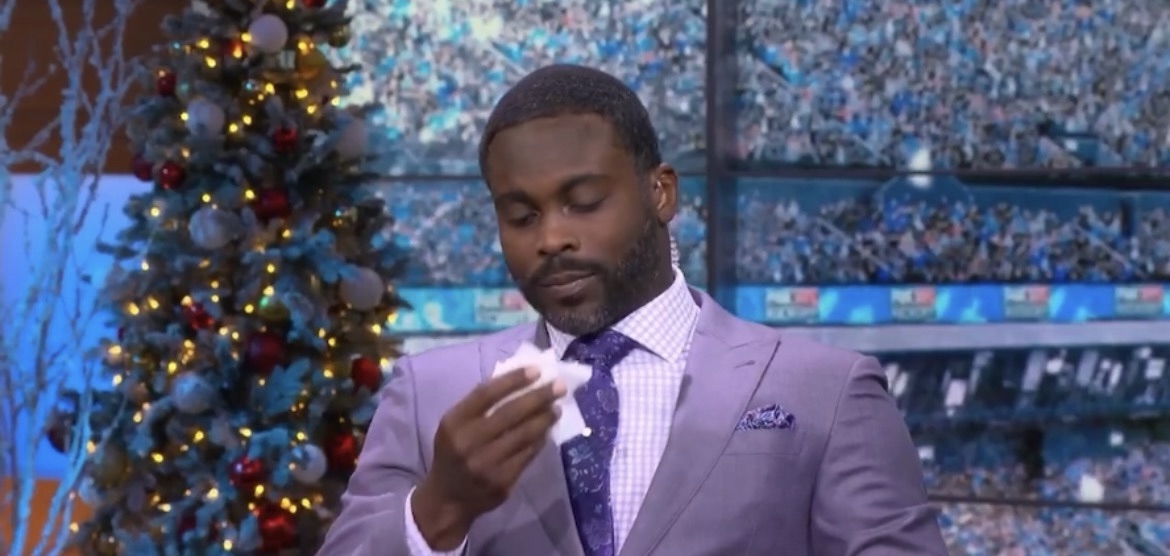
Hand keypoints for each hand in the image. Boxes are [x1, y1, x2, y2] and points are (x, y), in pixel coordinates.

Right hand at [413, 367, 565, 548]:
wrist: (448, 498)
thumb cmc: (453, 452)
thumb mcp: (455, 425)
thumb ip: (480, 406)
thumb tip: (521, 383)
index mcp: (454, 423)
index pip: (486, 394)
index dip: (514, 380)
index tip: (537, 371)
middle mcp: (468, 442)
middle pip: (510, 413)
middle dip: (538, 397)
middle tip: (559, 387)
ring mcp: (486, 464)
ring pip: (524, 435)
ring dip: (544, 419)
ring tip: (556, 408)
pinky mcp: (502, 482)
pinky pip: (527, 455)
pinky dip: (539, 440)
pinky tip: (546, 431)